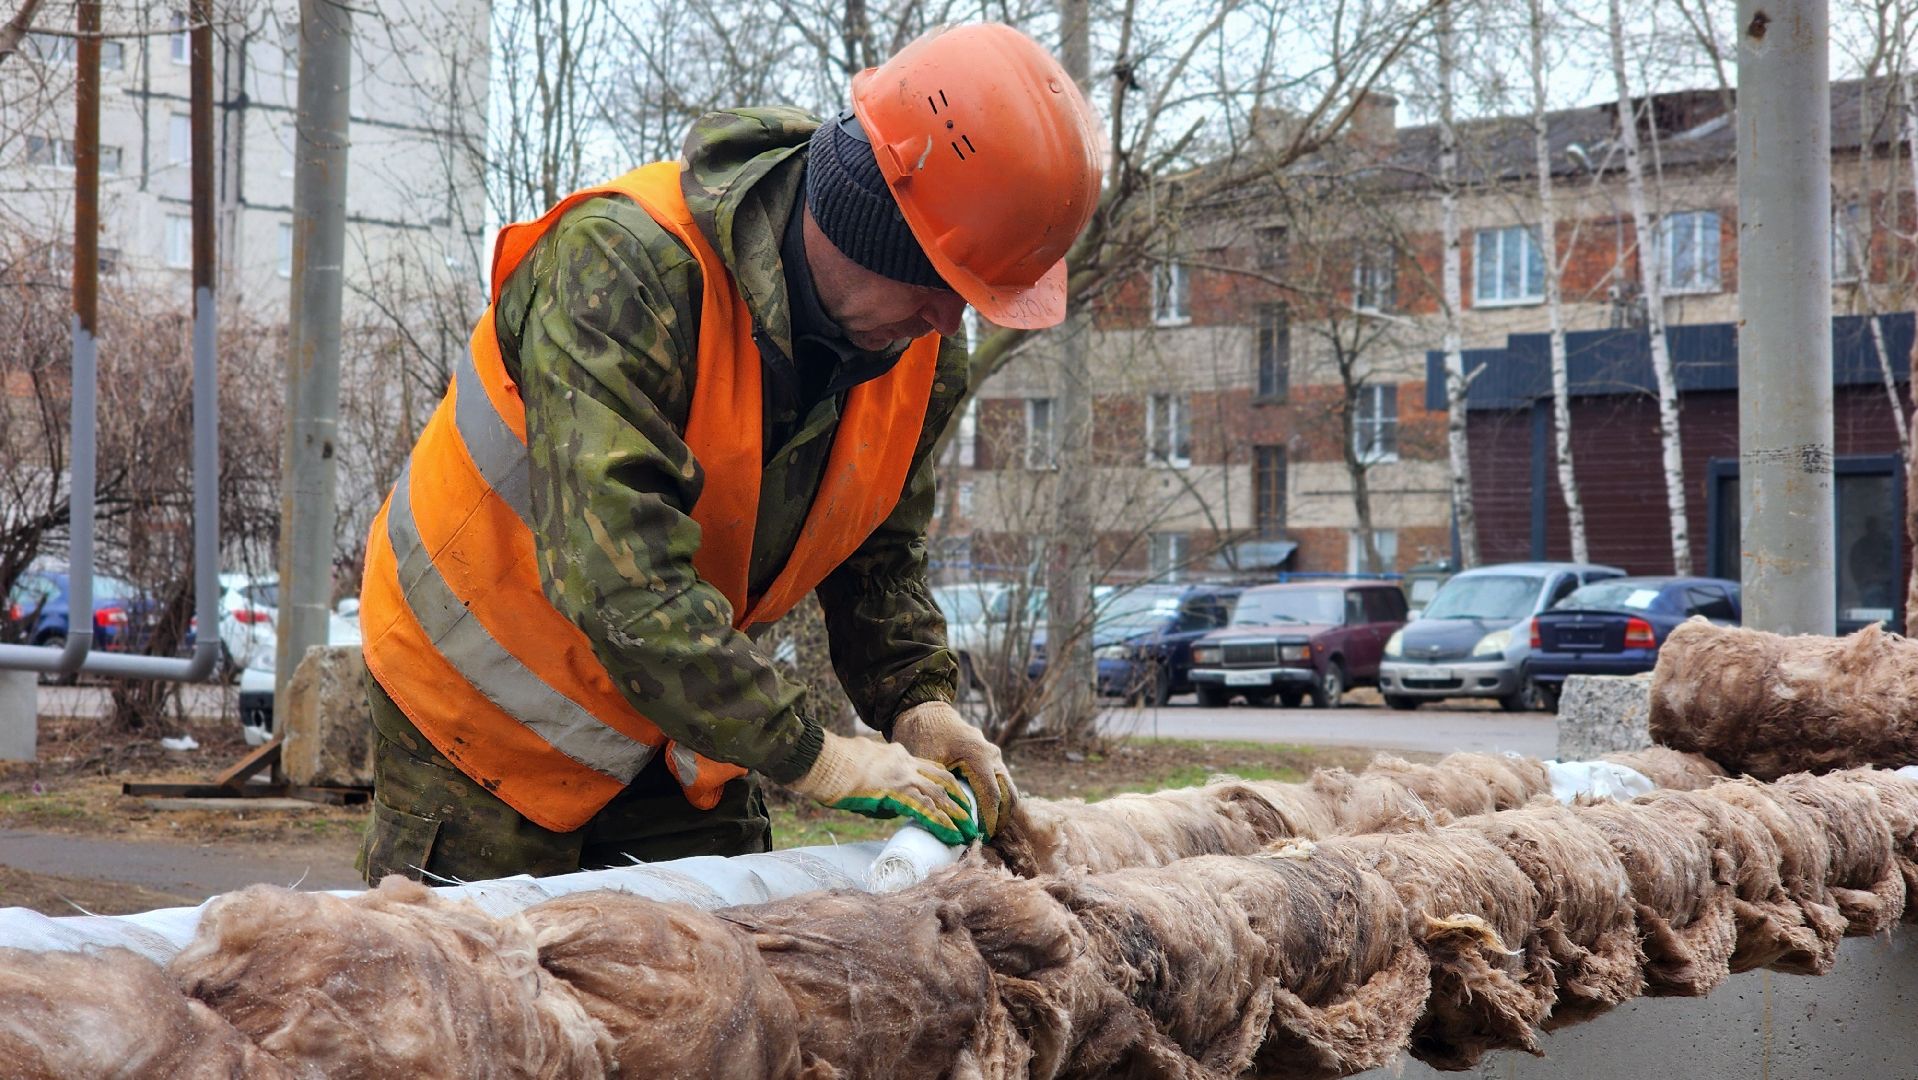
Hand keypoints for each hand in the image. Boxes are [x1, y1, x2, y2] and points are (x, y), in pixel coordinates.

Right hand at [787, 731, 979, 844]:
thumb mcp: (864, 768)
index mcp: (898, 754)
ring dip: (956, 816)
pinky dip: (942, 824)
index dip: (946, 785)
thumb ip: (881, 784)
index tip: (956, 799)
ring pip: (940, 796)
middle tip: (971, 817)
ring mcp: (903, 777)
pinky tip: (951, 835)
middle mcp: (905, 763)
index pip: (930, 769)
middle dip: (959, 800)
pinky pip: (926, 810)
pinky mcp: (896, 793)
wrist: (824, 761)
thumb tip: (889, 805)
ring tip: (968, 832)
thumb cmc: (833, 767)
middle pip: (943, 781)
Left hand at [890, 701, 1015, 836]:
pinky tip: (984, 815)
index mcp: (979, 755)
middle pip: (1008, 794)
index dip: (989, 820)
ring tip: (986, 831)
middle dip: (1000, 819)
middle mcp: (992, 755)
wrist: (924, 711)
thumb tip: (944, 822)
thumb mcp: (926, 763)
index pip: (992, 796)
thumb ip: (937, 789)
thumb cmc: (922, 736)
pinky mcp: (990, 757)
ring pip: (1008, 788)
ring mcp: (994, 755)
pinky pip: (1001, 782)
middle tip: (987, 839)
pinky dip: (997, 799)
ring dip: (1001, 810)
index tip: (981, 838)